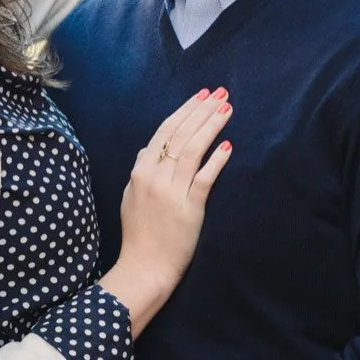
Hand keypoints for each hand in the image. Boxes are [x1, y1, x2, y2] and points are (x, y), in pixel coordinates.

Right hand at [100, 90, 232, 332]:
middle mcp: (155, 176)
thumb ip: (140, 170)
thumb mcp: (131, 195)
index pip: (165, 131)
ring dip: (211, 126)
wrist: (144, 266)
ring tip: (227, 110)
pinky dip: (217, 160)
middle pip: (181, 134)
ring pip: (194, 150)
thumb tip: (148, 149)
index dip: (185, 110)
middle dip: (202, 110)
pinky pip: (205, 178)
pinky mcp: (189, 208)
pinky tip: (228, 145)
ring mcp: (172, 192)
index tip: (202, 96)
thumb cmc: (138, 234)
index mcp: (140, 171)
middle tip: (221, 93)